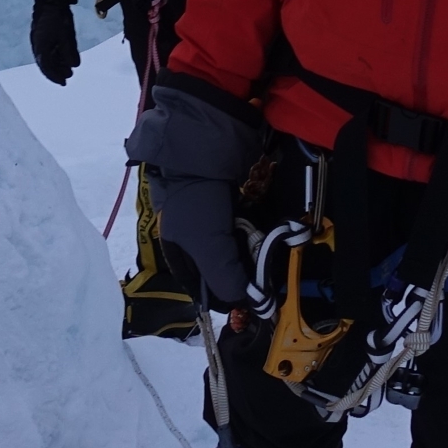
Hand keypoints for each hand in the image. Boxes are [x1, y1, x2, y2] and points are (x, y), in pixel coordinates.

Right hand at [29, 2, 80, 83]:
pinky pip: (47, 49)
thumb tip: (74, 66)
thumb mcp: (66, 35)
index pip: (46, 66)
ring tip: (67, 69)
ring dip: (56, 64)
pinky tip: (63, 57)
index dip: (55, 76)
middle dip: (56, 72)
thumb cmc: (58, 17)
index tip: (64, 82)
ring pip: (46, 56)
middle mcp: (37, 44)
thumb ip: (69, 51)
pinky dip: (55, 55)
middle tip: (67, 78)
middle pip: (45, 63)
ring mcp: (39, 39)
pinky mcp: (42, 34)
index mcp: (41, 46)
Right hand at [125, 77, 264, 305]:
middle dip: (245, 273)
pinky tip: (270, 233)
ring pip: (241, 249)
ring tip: (269, 251)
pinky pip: (251, 228)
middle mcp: (196, 237)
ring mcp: (216, 218)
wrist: (204, 143)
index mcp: (178, 249)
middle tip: (264, 275)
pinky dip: (261, 233)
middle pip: (225, 268)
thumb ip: (226, 279)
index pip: (202, 288)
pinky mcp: (235, 202)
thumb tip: (251, 301)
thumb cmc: (196, 198)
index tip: (250, 304)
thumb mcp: (208, 244)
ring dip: (256, 253)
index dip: (225, 299)